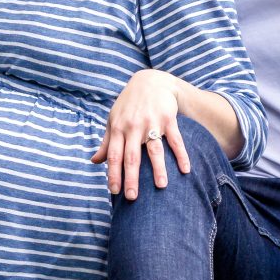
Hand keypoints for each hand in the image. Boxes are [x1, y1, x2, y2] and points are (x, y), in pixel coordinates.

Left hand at [91, 69, 190, 199]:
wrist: (150, 81)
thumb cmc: (129, 105)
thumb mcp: (113, 120)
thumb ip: (106, 142)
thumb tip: (94, 161)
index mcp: (118, 129)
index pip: (113, 156)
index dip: (113, 174)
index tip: (114, 192)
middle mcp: (133, 127)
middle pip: (132, 156)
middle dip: (132, 178)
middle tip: (133, 198)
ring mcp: (151, 123)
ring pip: (154, 149)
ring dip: (158, 169)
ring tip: (161, 186)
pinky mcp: (168, 119)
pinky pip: (175, 140)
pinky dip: (181, 155)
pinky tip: (185, 170)